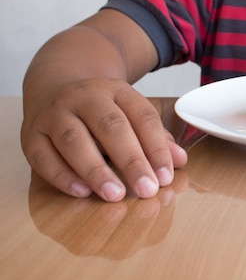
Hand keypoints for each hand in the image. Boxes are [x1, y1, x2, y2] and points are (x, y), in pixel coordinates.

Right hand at [21, 77, 187, 201]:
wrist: (54, 85)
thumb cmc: (102, 110)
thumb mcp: (131, 113)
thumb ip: (156, 137)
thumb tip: (180, 161)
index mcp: (117, 91)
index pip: (142, 117)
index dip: (157, 147)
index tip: (167, 176)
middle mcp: (85, 98)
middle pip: (110, 127)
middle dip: (131, 160)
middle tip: (148, 189)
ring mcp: (55, 113)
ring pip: (74, 139)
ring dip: (96, 170)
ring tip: (116, 195)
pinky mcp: (31, 133)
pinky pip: (43, 155)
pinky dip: (62, 175)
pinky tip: (82, 192)